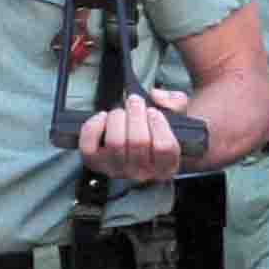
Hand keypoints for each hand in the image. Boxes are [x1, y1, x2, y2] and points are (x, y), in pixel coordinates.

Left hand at [76, 88, 190, 184]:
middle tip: (135, 101)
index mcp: (167, 166)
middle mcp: (142, 173)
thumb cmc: (158, 132)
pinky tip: (102, 117)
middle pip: (138, 142)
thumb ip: (177, 104)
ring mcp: (117, 170)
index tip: (153, 111)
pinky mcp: (96, 164)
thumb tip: (157, 96)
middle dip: (136, 115)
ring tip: (121, 110)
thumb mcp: (178, 119)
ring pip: (115, 143)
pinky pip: (89, 147)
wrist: (137, 146)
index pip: (164, 147)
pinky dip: (93, 128)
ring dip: (117, 118)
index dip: (158, 124)